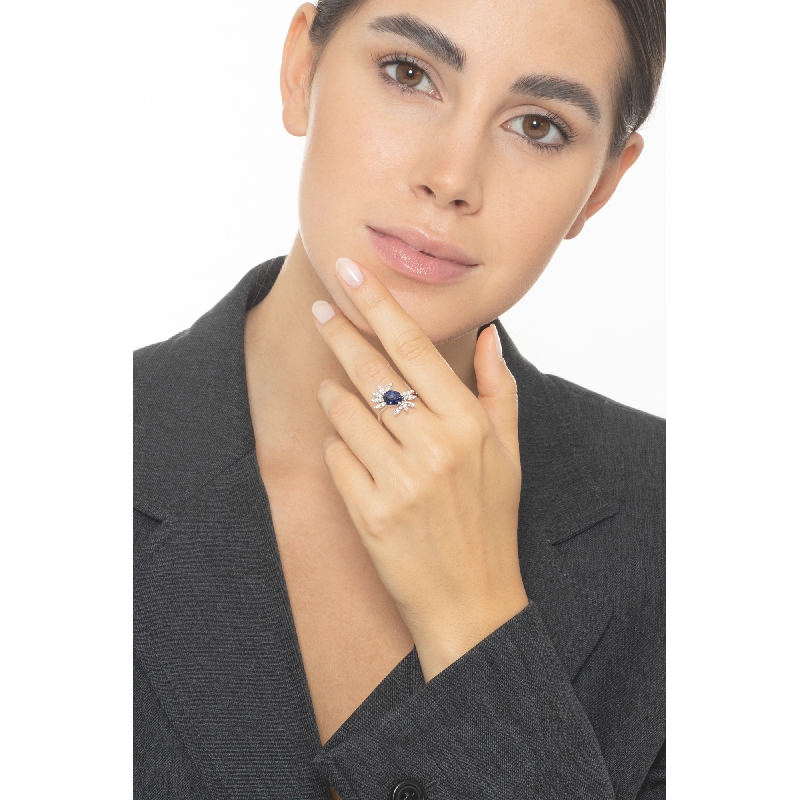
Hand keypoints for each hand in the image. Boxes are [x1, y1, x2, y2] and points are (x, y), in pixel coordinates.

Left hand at [313, 258, 528, 680]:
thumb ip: (499, 388)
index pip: (415, 347)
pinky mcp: (367, 513)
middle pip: (371, 369)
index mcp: (468, 424)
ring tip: (336, 387)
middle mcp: (433, 447)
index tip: (350, 272)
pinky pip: (335, 456)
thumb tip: (488, 335)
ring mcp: (398, 481)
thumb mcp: (508, 452)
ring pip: (345, 410)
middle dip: (340, 332)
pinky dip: (337, 443)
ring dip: (334, 392)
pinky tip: (349, 444)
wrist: (471, 600)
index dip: (379, 304)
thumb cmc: (491, 519)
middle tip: (321, 311)